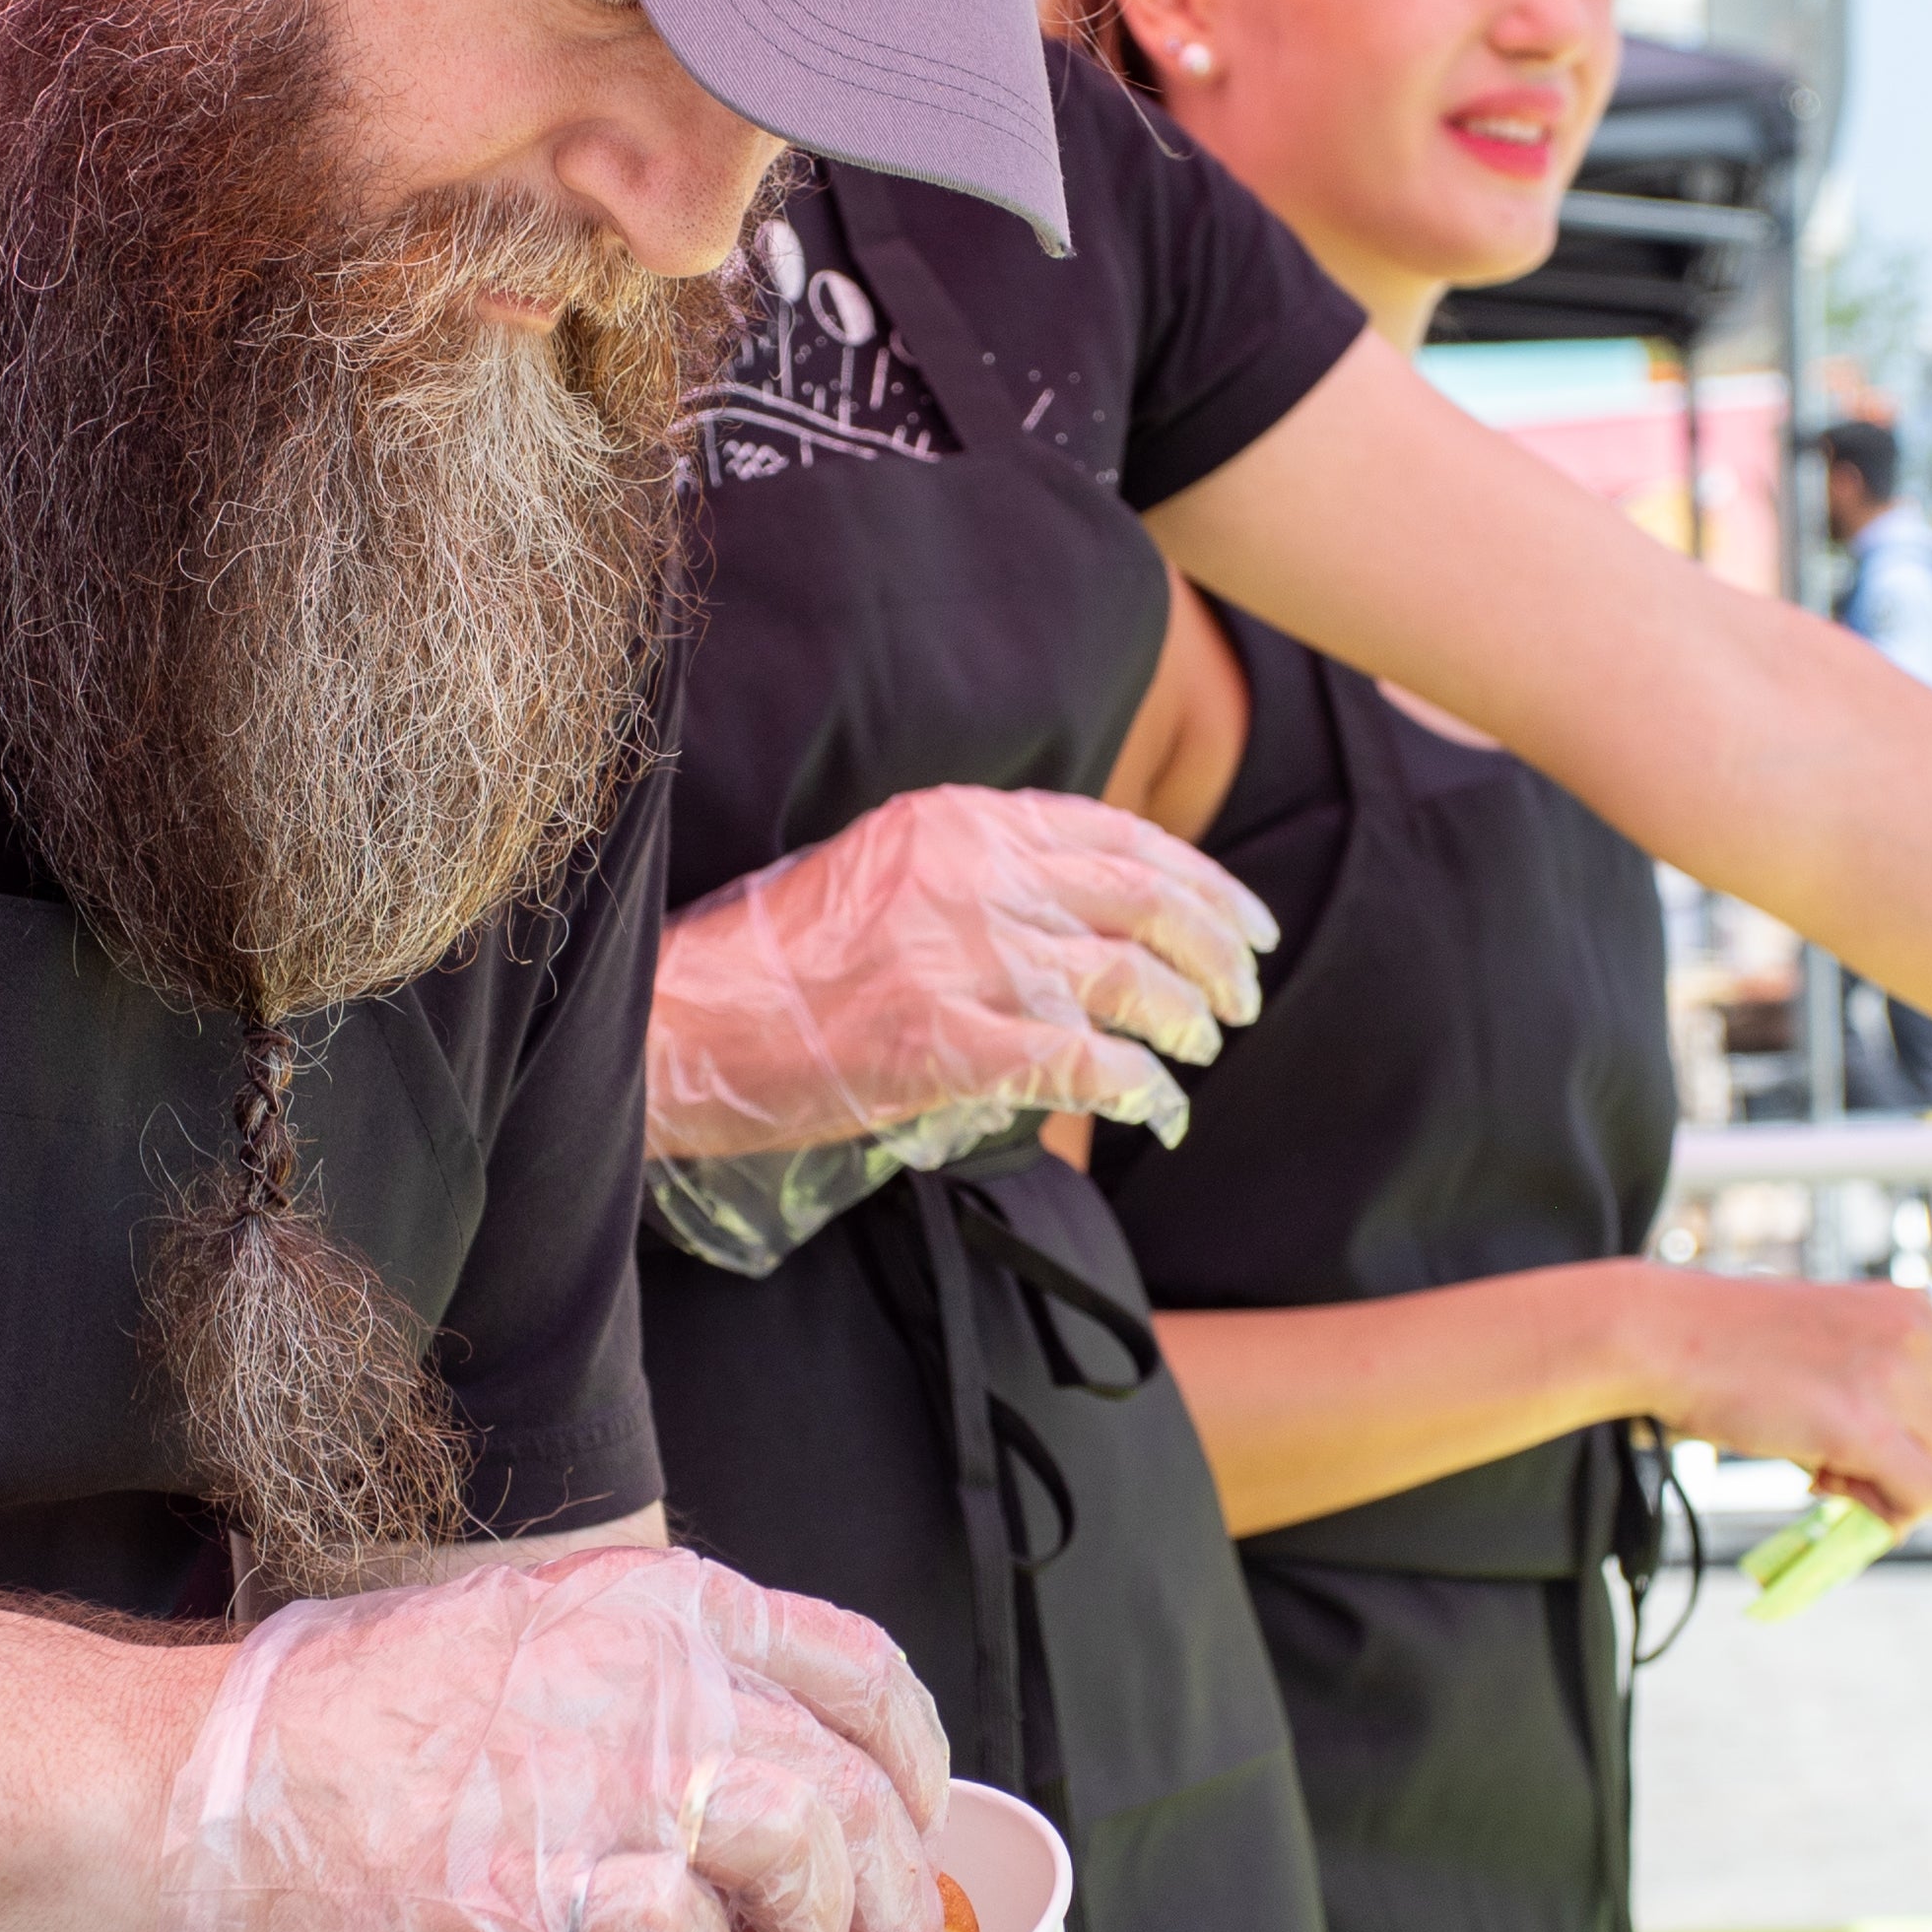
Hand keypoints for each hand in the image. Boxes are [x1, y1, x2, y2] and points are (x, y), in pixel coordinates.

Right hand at [147, 1550, 954, 1931]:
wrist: (208, 1790)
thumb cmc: (342, 1736)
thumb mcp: (521, 1643)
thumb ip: (642, 1683)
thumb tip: (746, 1748)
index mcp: (653, 1606)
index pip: (859, 1667)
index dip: (912, 1763)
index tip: (912, 1826)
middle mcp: (657, 1671)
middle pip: (861, 1782)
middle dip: (898, 1892)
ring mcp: (615, 1773)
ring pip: (814, 1855)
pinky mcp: (563, 1886)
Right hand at [644, 785, 1275, 1165]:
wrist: (685, 1022)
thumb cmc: (779, 963)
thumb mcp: (884, 871)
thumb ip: (981, 875)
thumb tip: (1092, 915)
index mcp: (955, 822)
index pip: (1116, 836)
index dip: (1201, 880)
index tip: (1246, 921)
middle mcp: (968, 874)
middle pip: (1141, 901)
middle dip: (1214, 950)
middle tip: (1244, 994)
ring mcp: (957, 956)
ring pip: (1123, 979)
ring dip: (1185, 1018)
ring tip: (1203, 1045)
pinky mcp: (943, 1042)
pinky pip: (1081, 1062)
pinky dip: (1139, 1088)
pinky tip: (1160, 1109)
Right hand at [1626, 1267, 1931, 1575]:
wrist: (1666, 1335)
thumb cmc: (1742, 1354)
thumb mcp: (1842, 1348)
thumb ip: (1901, 1388)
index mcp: (1920, 1314)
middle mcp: (1920, 1335)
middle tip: (1903, 1501)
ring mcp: (1893, 1374)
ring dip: (1902, 1495)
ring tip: (1831, 1471)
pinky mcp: (1862, 1419)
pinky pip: (1921, 1495)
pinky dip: (1886, 1508)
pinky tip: (1826, 1481)